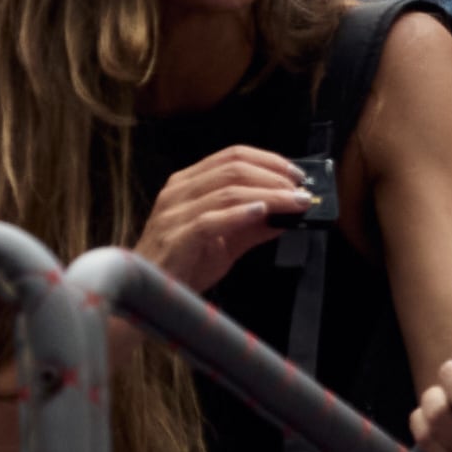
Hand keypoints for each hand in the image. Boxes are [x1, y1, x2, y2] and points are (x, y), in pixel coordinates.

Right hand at [133, 143, 314, 294]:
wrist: (151, 296)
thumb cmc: (184, 265)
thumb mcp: (226, 241)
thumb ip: (254, 225)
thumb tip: (289, 213)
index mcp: (187, 183)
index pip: (231, 155)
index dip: (268, 160)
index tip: (297, 173)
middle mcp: (178, 191)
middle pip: (232, 168)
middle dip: (273, 176)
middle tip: (300, 189)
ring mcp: (173, 213)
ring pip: (226, 191)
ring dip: (267, 194)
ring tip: (293, 202)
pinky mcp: (175, 237)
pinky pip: (210, 220)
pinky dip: (239, 214)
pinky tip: (262, 213)